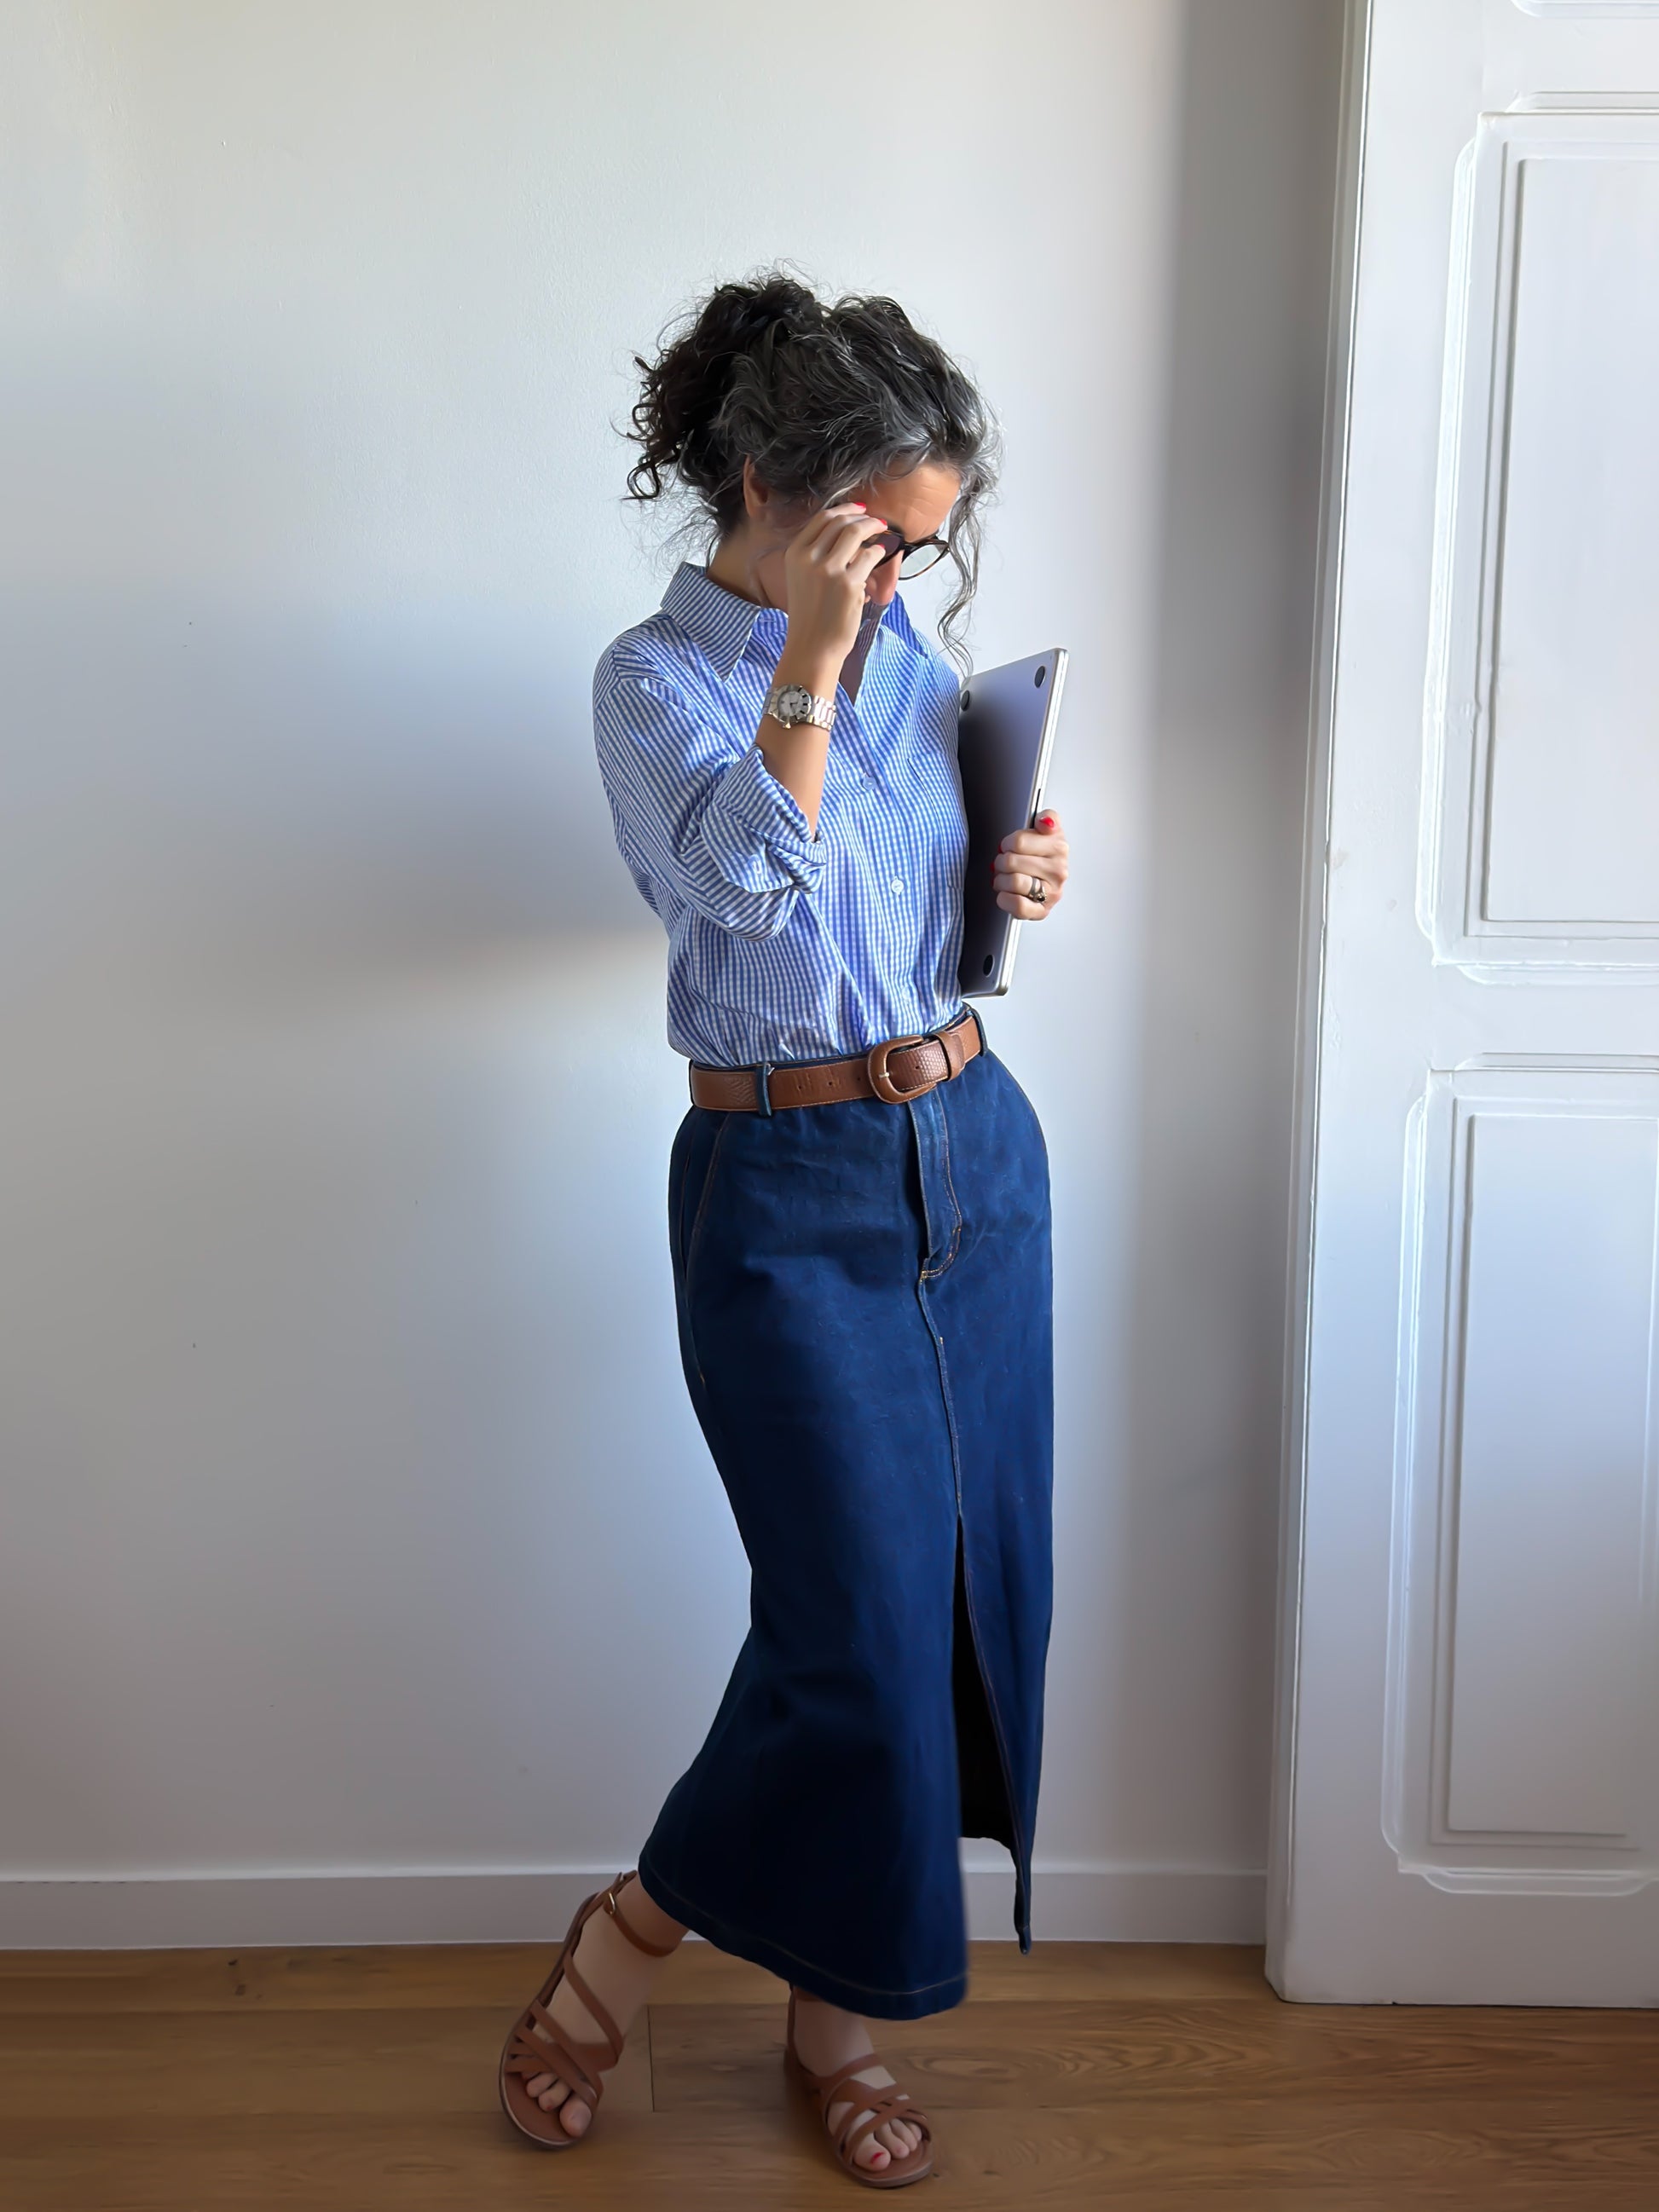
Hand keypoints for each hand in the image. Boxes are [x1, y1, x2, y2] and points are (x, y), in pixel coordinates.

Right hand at [780, 502, 893, 670]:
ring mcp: (828, 570)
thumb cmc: (810, 617)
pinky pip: (869, 556)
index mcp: (794, 554)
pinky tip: (880, 555)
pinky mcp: (848, 584)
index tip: (859, 510)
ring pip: (855, 533)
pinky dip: (878, 552)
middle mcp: (808, 558)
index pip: (822, 519)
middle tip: (876, 521)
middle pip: (840, 522)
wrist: (812, 647)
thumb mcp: (802, 579)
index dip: (844, 509)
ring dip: (873, 527)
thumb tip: (848, 533)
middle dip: (862, 517)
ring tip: (882, 531)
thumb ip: (816, 556)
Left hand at [993, 810, 1068, 919]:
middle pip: (1011, 862)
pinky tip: (1006, 893)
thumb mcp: (1046, 830)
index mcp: (1059, 847)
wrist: (1047, 882)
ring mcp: (1052, 893)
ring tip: (1005, 878)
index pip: (1018, 841)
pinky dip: (1005, 899)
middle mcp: (1058, 871)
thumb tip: (1046, 822)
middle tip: (1005, 864)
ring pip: (1013, 881)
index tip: (1011, 846)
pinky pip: (1018, 905)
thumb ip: (1047, 817)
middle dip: (1001, 862)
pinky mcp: (1042, 911)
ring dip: (1001, 880)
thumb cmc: (1041, 856)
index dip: (1007, 843)